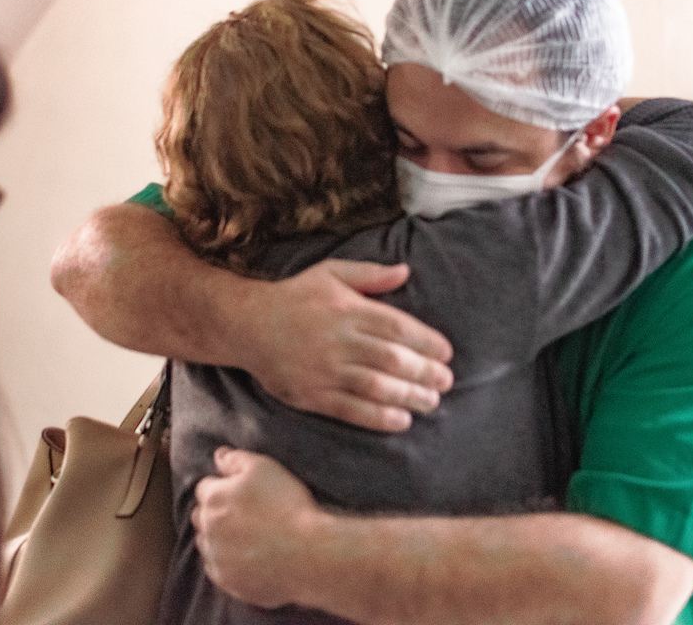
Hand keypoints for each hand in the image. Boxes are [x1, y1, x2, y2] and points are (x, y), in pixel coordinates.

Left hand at [192, 448, 322, 608]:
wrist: (309, 554)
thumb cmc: (288, 506)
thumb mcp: (265, 468)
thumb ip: (235, 459)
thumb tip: (218, 456)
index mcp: (214, 498)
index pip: (205, 487)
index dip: (224, 486)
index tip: (243, 492)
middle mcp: (208, 529)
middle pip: (201, 516)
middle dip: (216, 512)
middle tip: (246, 513)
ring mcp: (217, 558)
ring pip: (209, 544)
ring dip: (220, 539)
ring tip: (250, 536)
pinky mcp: (228, 582)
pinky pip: (220, 569)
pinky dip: (229, 563)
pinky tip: (252, 557)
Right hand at [241, 259, 453, 431]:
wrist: (247, 325)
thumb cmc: (294, 296)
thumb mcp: (330, 273)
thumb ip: (369, 274)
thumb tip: (406, 271)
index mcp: (347, 310)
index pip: (396, 327)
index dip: (426, 342)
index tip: (446, 352)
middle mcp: (338, 340)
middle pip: (391, 359)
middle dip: (424, 372)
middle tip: (446, 382)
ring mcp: (324, 370)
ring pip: (375, 387)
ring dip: (408, 397)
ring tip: (431, 402)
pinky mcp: (311, 395)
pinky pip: (351, 409)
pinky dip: (378, 418)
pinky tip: (401, 421)